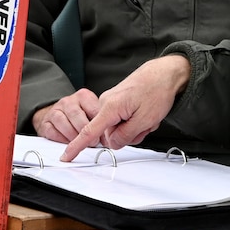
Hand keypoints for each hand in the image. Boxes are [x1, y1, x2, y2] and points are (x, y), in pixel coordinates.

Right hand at [32, 89, 100, 142]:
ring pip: (62, 121)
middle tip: (93, 142)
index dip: (99, 124)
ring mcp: (55, 110)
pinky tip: (68, 144)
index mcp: (83, 96)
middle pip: (76, 114)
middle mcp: (68, 101)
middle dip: (85, 131)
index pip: (92, 109)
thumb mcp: (93, 113)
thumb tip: (109, 138)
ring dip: (72, 136)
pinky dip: (60, 139)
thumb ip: (100, 122)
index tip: (104, 136)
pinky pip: (51, 131)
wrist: (58, 114)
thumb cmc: (80, 115)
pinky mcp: (45, 122)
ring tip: (81, 144)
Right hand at [60, 55, 191, 160]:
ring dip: (136, 126)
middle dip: (130, 134)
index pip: (88, 131)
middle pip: (111, 133)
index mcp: (110, 107)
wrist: (164, 72)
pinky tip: (146, 112)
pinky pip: (123, 119)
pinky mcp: (117, 101)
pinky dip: (136, 120)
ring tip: (148, 116)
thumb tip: (112, 144)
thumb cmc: (156, 91)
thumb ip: (125, 136)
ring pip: (120, 127)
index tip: (66, 156)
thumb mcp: (144, 120)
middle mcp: (106, 102)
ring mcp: (111, 101)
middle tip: (147, 124)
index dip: (76, 146)